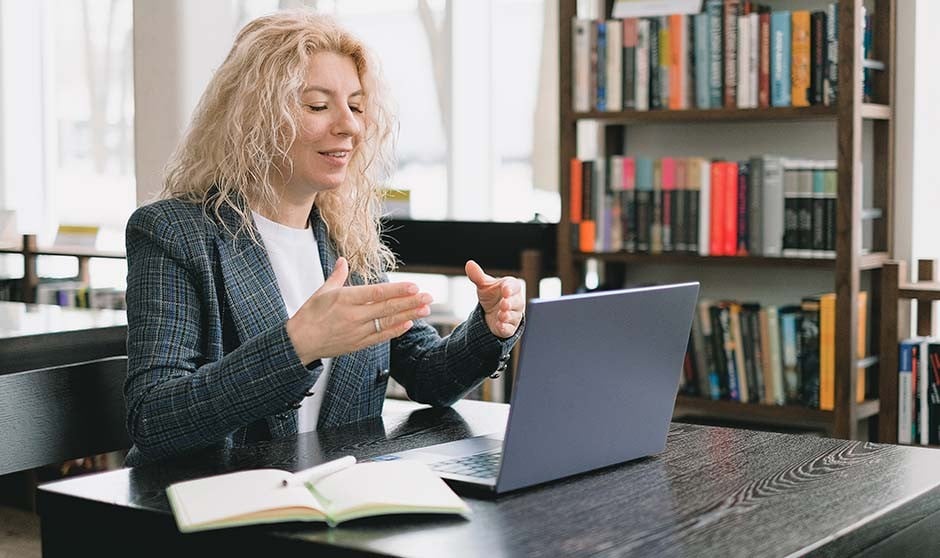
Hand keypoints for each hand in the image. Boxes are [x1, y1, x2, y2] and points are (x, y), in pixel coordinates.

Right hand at [285, 257, 433, 364]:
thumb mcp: (321, 292)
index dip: (397, 290)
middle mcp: (353, 315)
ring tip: (425, 309)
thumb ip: (337, 276)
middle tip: (429, 296)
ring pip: (387, 322)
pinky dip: (395, 331)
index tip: (414, 286)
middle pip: (387, 307)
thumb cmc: (309, 315)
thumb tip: (343, 260)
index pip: (376, 293)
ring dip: (408, 315)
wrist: (299, 343)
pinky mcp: (358, 344)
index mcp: (344, 299)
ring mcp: (357, 331)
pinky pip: (380, 336)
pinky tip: (408, 324)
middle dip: (410, 302)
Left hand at [465, 260, 524, 338]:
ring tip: (501, 315)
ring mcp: (514, 315)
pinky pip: (510, 328)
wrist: (490, 314)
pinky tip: (500, 325)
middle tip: (504, 304)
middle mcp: (516, 301)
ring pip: (514, 316)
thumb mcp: (484, 286)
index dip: (510, 288)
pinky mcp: (509, 328)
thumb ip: (478, 276)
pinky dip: (505, 327)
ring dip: (508, 316)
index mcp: (511, 287)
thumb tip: (469, 264)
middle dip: (510, 303)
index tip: (505, 290)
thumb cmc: (491, 296)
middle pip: (517, 302)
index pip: (514, 286)